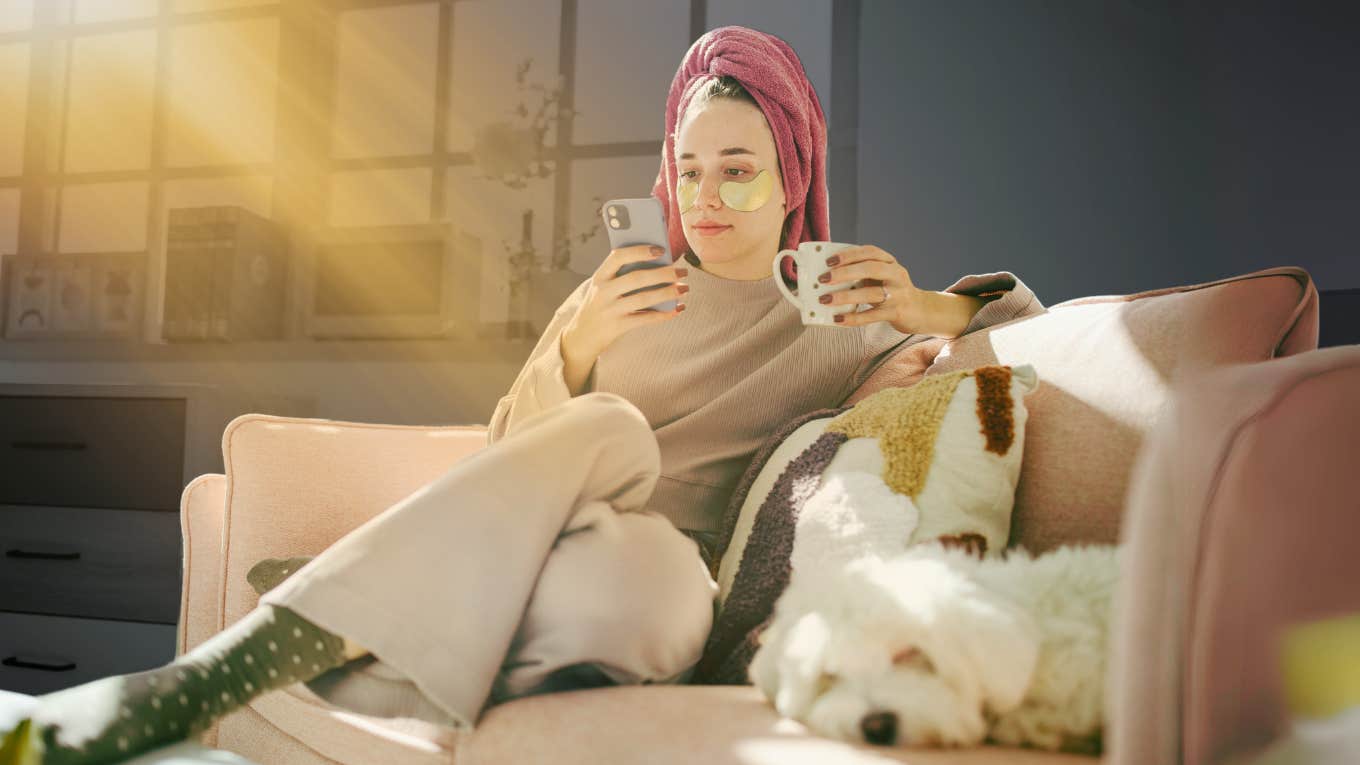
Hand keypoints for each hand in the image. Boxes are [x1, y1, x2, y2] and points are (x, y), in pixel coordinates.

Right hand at [562, 245, 688, 360]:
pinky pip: (645, 319)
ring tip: (684, 288)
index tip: (661, 250)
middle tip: (682, 271)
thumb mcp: (603, 287)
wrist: (582, 336)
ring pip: (644, 298)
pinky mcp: (618, 326)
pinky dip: (664, 314)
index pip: (619, 257)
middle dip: (664, 273)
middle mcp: (603, 291)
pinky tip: (677, 309)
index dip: (640, 251)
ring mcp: (610, 310)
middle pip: (637, 278)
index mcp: (600, 276)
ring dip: (668, 293)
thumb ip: (622, 275)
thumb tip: (659, 264)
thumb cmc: (600, 305)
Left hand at [815, 245, 925, 333]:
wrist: (919, 310)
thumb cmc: (892, 291)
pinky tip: (838, 319)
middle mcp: (896, 275)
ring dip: (846, 296)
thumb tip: (828, 277)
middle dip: (845, 273)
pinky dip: (854, 318)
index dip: (849, 254)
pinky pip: (873, 315)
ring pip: (871, 293)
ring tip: (826, 300)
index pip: (870, 252)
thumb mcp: (880, 276)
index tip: (829, 260)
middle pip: (871, 269)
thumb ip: (860, 273)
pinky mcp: (897, 312)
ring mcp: (898, 294)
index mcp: (890, 262)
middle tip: (823, 278)